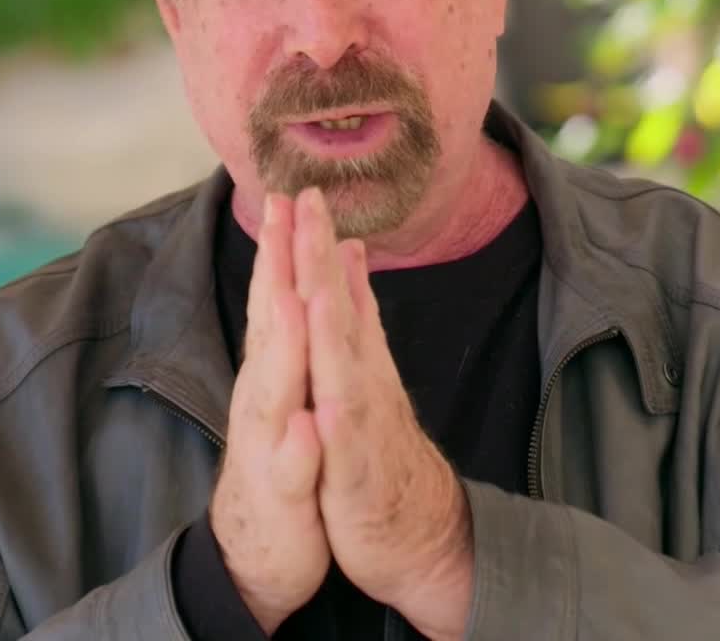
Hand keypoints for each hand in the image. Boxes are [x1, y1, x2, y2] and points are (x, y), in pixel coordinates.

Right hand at [209, 192, 329, 633]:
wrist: (258, 552)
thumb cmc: (282, 463)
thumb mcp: (295, 392)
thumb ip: (304, 336)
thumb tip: (319, 272)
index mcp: (275, 372)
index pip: (280, 299)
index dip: (284, 248)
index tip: (293, 191)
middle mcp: (265, 398)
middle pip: (270, 326)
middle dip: (277, 271)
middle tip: (284, 211)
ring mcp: (269, 447)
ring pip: (275, 391)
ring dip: (283, 346)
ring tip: (294, 298)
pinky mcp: (281, 497)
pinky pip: (291, 471)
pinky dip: (297, 448)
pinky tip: (306, 428)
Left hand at [293, 188, 475, 640]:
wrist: (418, 530)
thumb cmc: (379, 447)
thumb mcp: (364, 372)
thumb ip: (357, 313)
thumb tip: (346, 251)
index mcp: (350, 360)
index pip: (327, 293)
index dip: (312, 244)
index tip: (301, 189)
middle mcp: (357, 382)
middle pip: (333, 313)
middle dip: (316, 259)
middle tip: (308, 201)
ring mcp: (361, 426)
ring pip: (342, 368)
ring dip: (329, 325)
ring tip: (313, 279)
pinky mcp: (358, 474)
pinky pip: (348, 442)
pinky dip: (338, 417)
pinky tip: (329, 397)